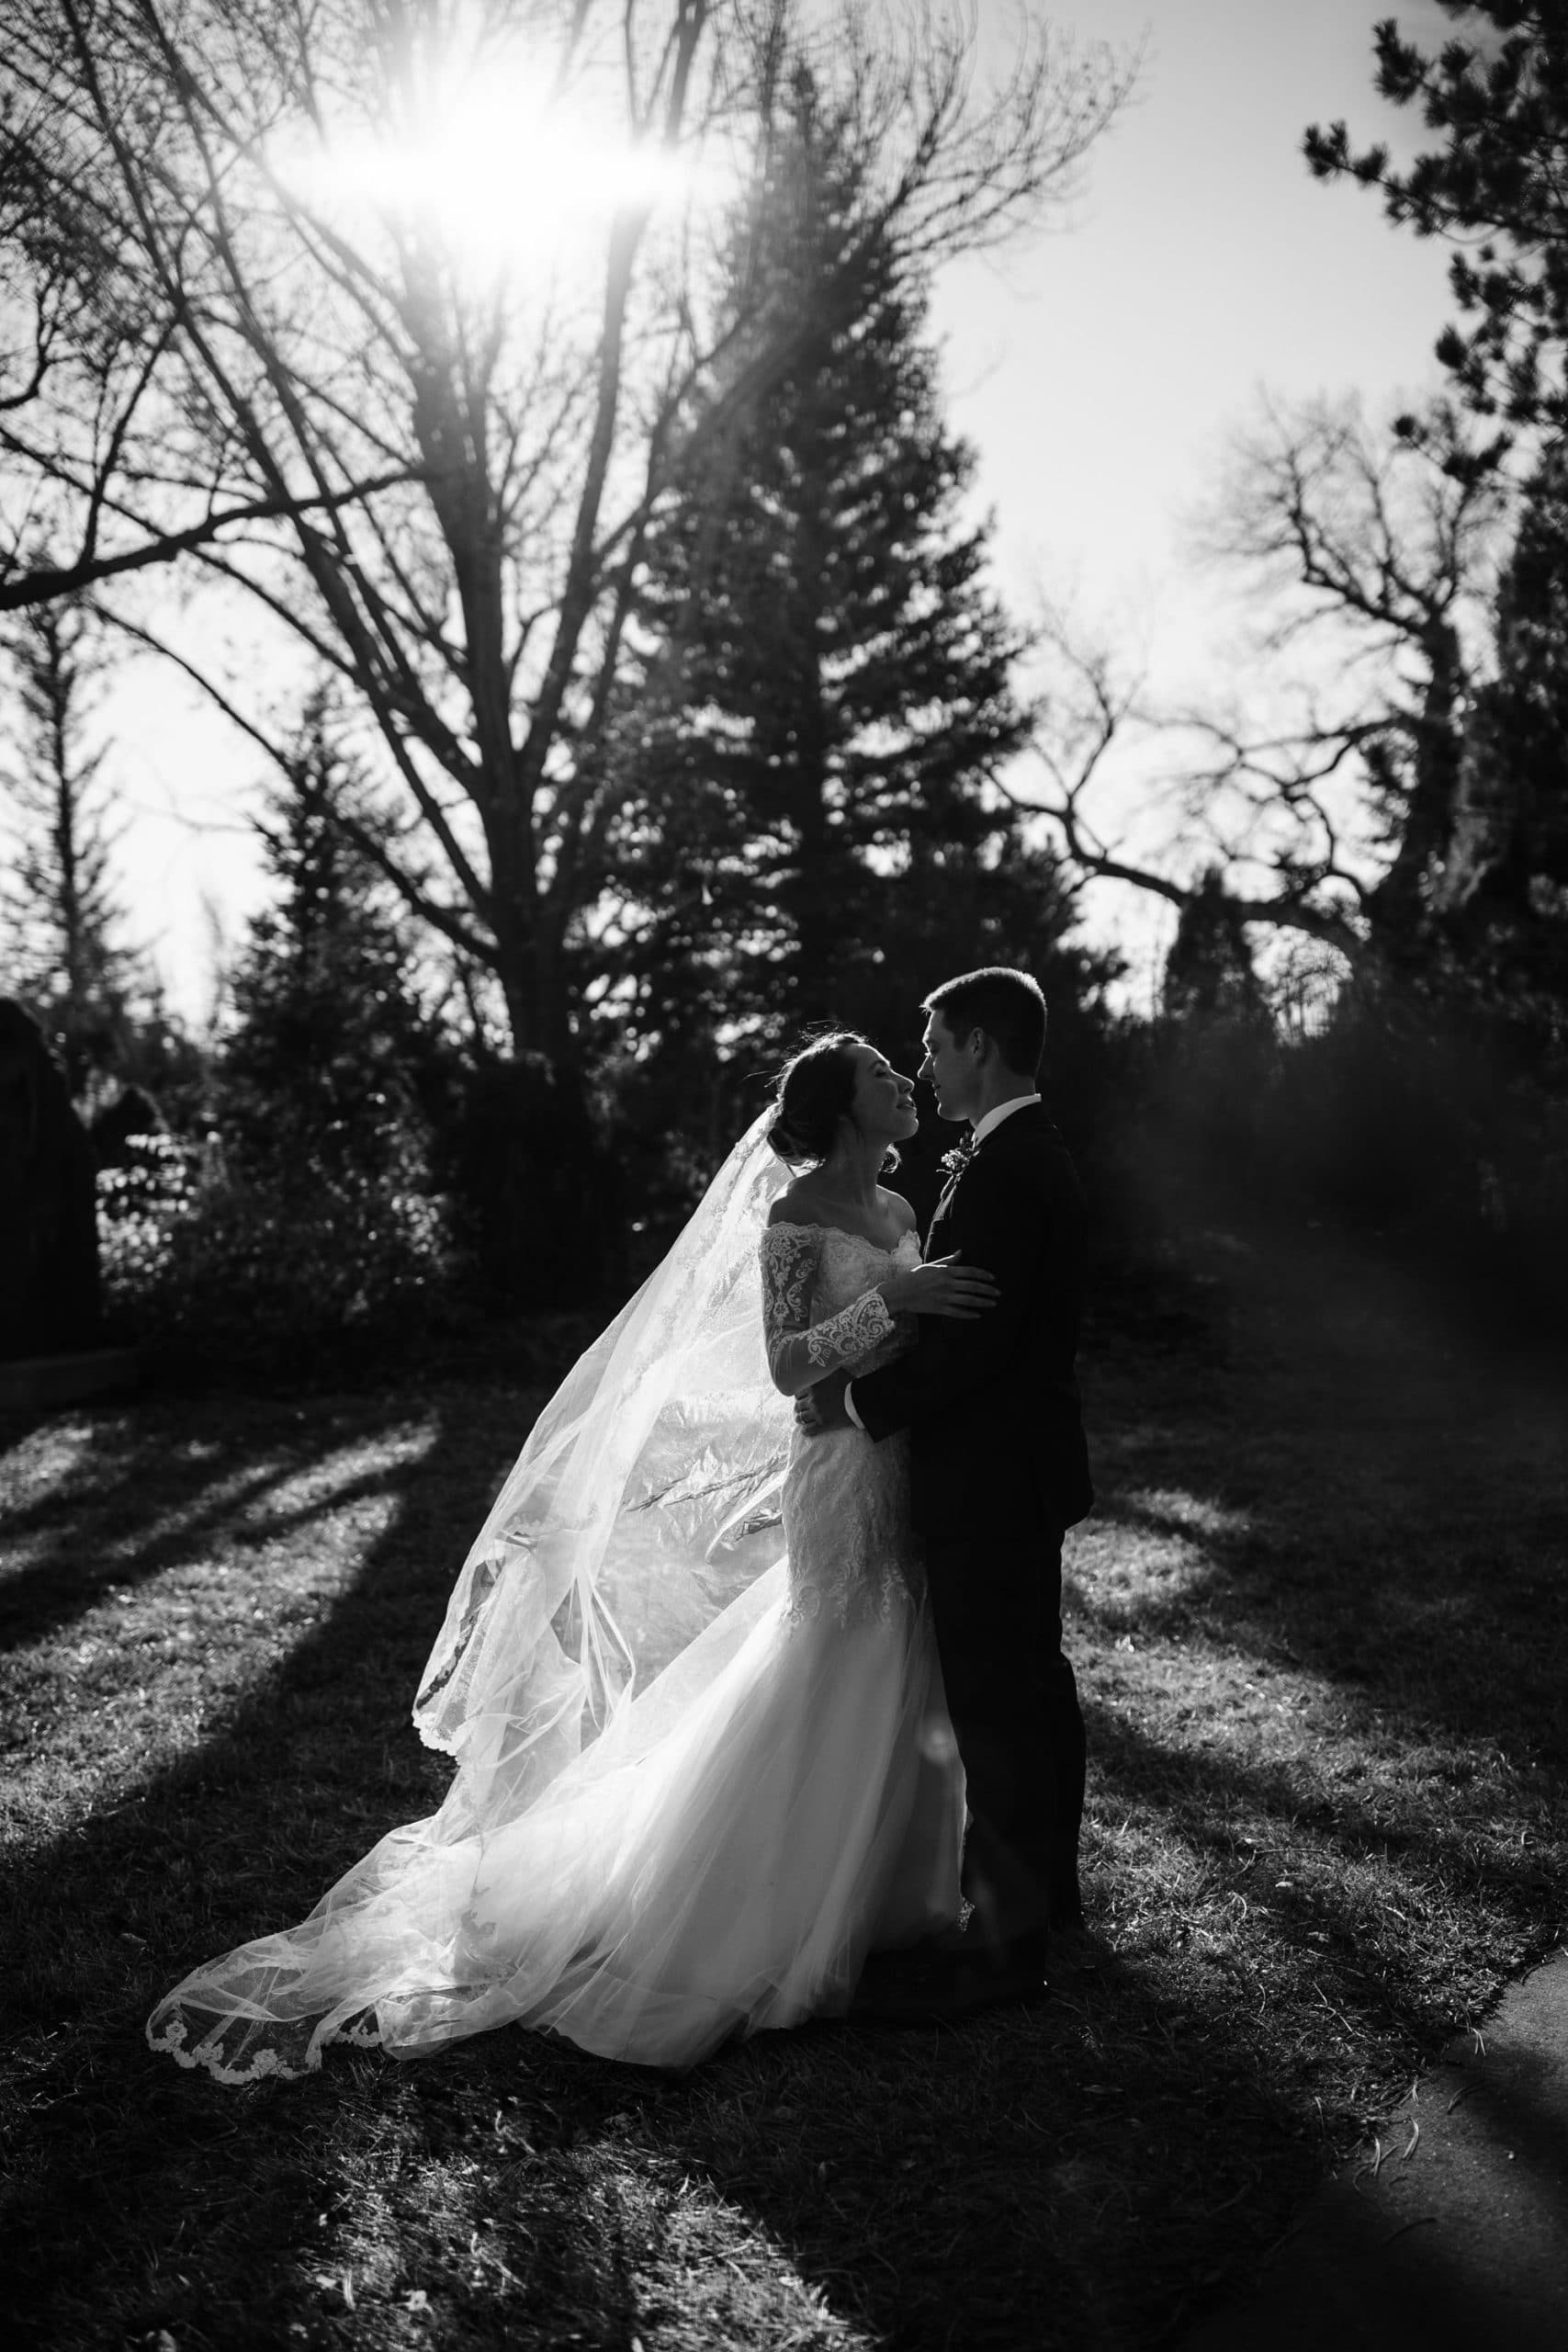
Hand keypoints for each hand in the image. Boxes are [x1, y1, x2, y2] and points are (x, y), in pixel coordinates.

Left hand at [796, 1368, 850, 1434]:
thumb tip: (818, 1368)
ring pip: (801, 1418)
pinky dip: (805, 1431)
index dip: (800, 1396)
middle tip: (802, 1409)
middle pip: (798, 1406)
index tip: (802, 1398)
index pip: (798, 1393)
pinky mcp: (823, 1424)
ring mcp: (817, 1413)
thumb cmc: (850, 1384)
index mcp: (813, 1386)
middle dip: (799, 1407)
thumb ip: (823, 1371)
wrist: (860, 1400)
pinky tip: (805, 1431)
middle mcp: (812, 1400)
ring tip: (801, 1419)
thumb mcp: (835, 1371)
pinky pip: (808, 1430)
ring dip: (800, 1418)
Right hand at [880, 1252, 999, 1319]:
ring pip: (969, 1300)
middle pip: (973, 1286)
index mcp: (946, 1272)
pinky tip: (978, 1315)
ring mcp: (944, 1297)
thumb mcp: (931, 1265)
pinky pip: (958, 1312)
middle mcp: (948, 1284)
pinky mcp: (940, 1309)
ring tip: (993, 1304)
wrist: (900, 1293)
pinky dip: (969, 1314)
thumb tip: (961, 1252)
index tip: (993, 1278)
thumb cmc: (915, 1277)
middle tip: (998, 1293)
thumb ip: (948, 1260)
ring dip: (983, 1302)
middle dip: (988, 1290)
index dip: (984, 1275)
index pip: (970, 1272)